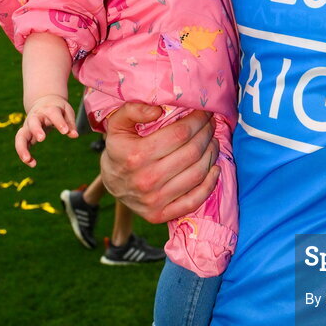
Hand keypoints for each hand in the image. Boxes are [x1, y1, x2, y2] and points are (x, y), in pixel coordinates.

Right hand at [15, 95, 77, 166]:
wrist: (43, 101)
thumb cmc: (58, 109)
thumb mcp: (66, 112)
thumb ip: (70, 124)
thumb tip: (75, 135)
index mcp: (48, 109)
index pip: (53, 113)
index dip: (59, 122)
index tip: (65, 132)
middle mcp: (36, 117)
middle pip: (33, 122)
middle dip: (36, 130)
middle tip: (42, 139)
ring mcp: (28, 125)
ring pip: (21, 135)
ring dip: (22, 147)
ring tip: (27, 159)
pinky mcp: (25, 134)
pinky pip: (21, 144)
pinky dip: (24, 154)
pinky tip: (32, 163)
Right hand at [100, 103, 218, 223]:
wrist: (110, 183)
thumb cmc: (119, 149)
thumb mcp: (117, 124)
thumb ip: (133, 110)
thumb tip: (158, 110)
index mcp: (136, 155)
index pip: (180, 134)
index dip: (198, 120)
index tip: (205, 111)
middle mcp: (146, 180)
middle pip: (192, 152)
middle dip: (207, 134)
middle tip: (211, 124)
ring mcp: (154, 200)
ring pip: (197, 174)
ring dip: (211, 154)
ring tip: (213, 141)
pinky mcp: (160, 215)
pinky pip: (194, 201)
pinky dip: (209, 184)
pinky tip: (215, 168)